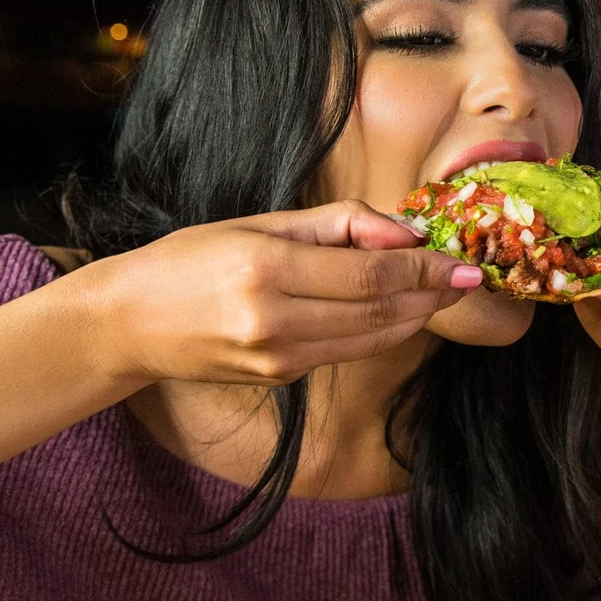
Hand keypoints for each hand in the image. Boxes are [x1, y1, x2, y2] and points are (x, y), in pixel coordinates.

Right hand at [104, 200, 481, 387]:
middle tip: (468, 276)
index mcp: (266, 268)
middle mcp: (274, 320)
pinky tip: (400, 311)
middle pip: (380, 312)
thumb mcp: (257, 222)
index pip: (369, 275)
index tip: (462, 260)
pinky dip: (382, 332)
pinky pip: (346, 352)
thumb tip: (402, 233)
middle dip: (431, 295)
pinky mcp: (281, 378)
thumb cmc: (191, 259)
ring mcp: (278, 358)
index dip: (424, 269)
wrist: (131, 323)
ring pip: (371, 339)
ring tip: (444, 292)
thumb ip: (336, 225)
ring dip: (417, 317)